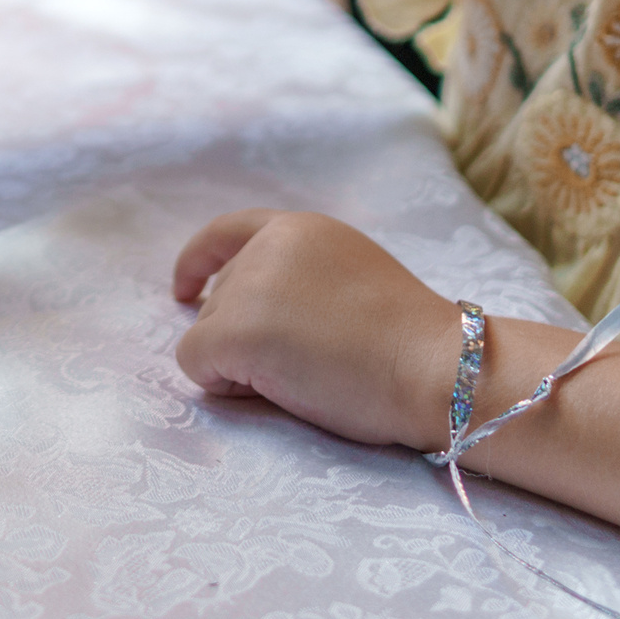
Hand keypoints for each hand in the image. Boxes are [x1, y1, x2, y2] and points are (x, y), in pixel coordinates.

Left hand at [171, 209, 459, 450]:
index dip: (198, 261)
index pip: (228, 232)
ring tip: (304, 373)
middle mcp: (266, 247)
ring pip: (205, 333)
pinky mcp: (236, 330)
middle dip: (243, 336)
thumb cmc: (407, 341)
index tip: (185, 290)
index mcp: (299, 229)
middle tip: (309, 360)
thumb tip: (240, 307)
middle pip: (218, 299)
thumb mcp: (348, 279)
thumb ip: (299, 278)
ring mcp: (249, 287)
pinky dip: (222, 384)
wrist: (434, 366)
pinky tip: (273, 389)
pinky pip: (195, 363)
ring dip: (240, 363)